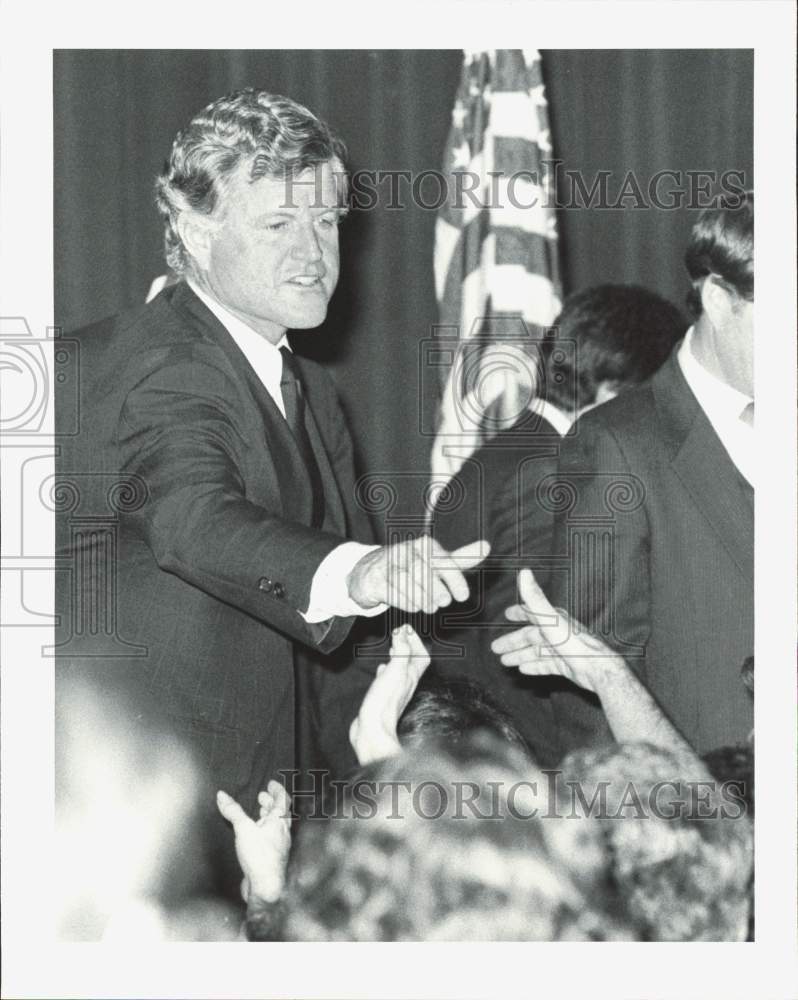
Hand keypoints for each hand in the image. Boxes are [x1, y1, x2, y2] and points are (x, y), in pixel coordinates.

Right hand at [216, 780, 291, 903]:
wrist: (266, 888)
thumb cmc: (260, 856)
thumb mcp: (243, 829)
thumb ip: (233, 811)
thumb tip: (222, 795)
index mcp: (280, 822)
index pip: (283, 801)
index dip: (277, 790)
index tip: (271, 783)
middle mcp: (282, 833)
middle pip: (280, 813)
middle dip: (270, 803)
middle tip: (261, 796)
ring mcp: (279, 847)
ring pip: (275, 827)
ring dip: (267, 817)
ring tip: (258, 813)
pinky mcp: (272, 859)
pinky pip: (270, 839)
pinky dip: (263, 831)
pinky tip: (255, 836)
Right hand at [347, 536, 489, 613]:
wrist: (371, 571)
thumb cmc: (411, 567)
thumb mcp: (437, 563)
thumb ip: (461, 558)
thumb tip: (487, 546)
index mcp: (424, 545)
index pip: (442, 560)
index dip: (455, 579)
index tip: (463, 597)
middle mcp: (405, 551)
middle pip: (424, 572)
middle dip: (436, 591)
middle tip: (442, 602)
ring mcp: (387, 564)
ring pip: (407, 583)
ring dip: (422, 599)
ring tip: (428, 606)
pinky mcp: (374, 579)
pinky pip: (392, 592)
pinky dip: (406, 602)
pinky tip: (413, 606)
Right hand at [349, 623, 430, 764]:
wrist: (372, 729)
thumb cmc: (385, 701)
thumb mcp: (395, 670)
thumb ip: (401, 651)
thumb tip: (403, 632)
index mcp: (412, 676)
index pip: (422, 656)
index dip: (416, 642)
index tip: (405, 630)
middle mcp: (406, 683)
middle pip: (413, 662)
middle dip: (407, 647)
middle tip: (399, 635)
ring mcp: (395, 691)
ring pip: (400, 670)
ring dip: (397, 657)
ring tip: (391, 648)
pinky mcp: (382, 697)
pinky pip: (388, 680)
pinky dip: (386, 670)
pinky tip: (381, 669)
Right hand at [490, 569, 624, 693]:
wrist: (595, 668)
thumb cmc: (573, 642)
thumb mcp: (549, 618)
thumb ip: (534, 597)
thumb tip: (524, 571)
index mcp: (553, 618)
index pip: (532, 612)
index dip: (519, 612)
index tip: (507, 614)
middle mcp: (557, 632)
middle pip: (530, 636)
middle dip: (513, 641)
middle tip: (496, 648)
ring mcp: (561, 649)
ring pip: (536, 652)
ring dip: (520, 655)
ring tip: (505, 662)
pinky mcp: (566, 665)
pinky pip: (546, 665)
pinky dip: (534, 666)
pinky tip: (523, 670)